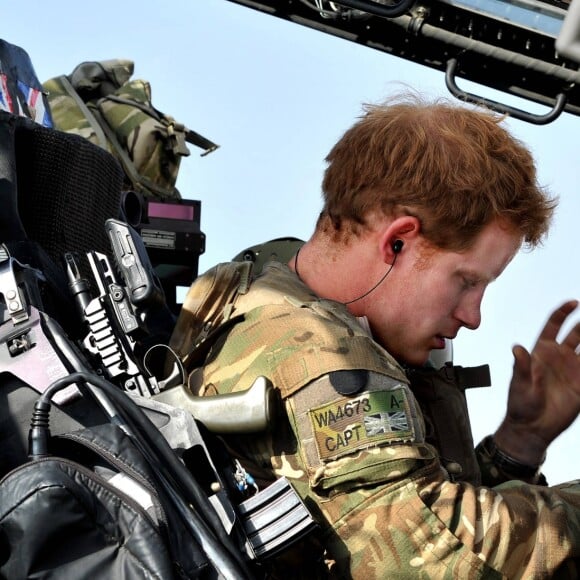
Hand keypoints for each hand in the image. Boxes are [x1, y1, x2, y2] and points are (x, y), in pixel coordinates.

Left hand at [494, 300, 579, 464]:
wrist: (531, 427)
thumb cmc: (520, 404)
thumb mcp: (519, 384)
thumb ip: (521, 366)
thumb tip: (517, 348)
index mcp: (542, 351)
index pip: (553, 326)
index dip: (562, 313)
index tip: (574, 302)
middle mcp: (559, 357)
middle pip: (577, 333)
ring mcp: (573, 370)